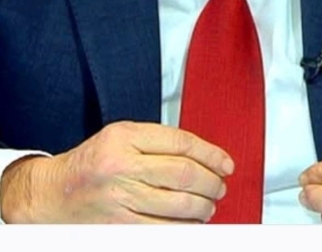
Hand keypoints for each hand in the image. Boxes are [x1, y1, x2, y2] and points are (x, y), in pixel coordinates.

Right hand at [0, 121, 233, 223]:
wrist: (51, 193)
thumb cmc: (92, 162)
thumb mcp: (121, 136)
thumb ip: (158, 142)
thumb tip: (203, 157)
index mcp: (125, 136)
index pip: (181, 142)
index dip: (211, 154)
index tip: (225, 163)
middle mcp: (122, 165)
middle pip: (183, 173)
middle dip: (211, 181)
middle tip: (220, 186)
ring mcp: (119, 198)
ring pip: (178, 203)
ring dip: (203, 206)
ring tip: (209, 205)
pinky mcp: (118, 226)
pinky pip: (163, 229)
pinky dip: (185, 227)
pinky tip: (191, 223)